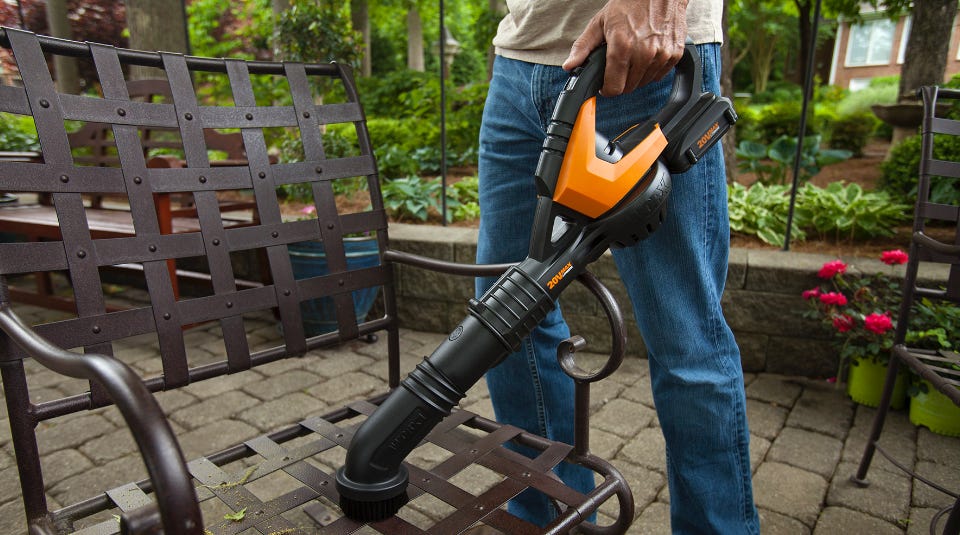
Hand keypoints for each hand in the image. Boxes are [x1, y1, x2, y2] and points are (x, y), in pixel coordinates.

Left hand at [562, 0, 688, 95]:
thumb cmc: (630, 4)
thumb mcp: (600, 23)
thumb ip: (583, 47)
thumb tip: (569, 66)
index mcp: (622, 47)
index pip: (614, 88)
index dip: (607, 89)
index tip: (606, 85)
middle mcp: (644, 53)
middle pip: (629, 88)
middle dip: (621, 81)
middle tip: (619, 66)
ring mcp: (661, 54)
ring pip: (644, 82)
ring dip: (636, 76)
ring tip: (633, 56)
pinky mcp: (674, 54)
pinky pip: (660, 75)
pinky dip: (652, 70)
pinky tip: (647, 54)